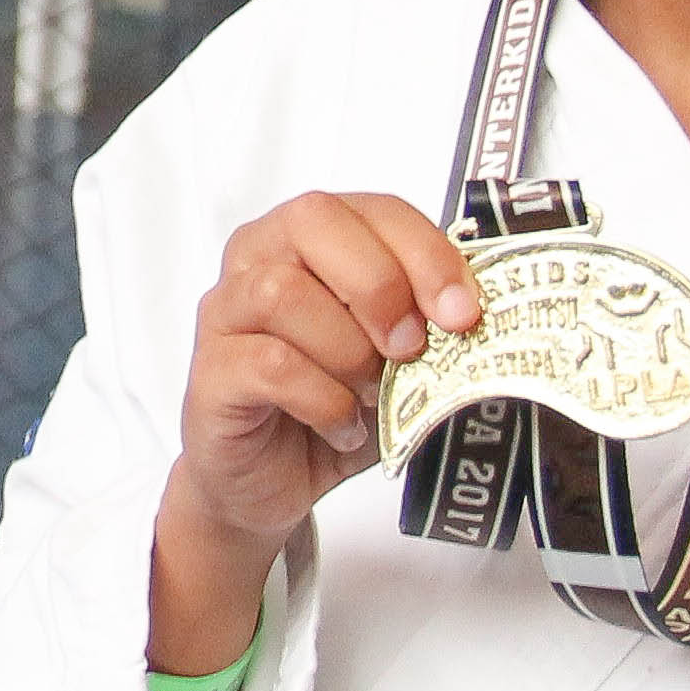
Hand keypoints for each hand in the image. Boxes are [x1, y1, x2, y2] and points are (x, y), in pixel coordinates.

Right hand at [164, 191, 485, 575]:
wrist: (270, 481)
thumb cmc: (332, 405)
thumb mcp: (395, 359)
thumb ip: (426, 325)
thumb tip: (478, 315)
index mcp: (310, 241)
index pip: (371, 209)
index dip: (425, 253)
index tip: (463, 310)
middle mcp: (259, 261)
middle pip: (313, 222)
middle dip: (380, 286)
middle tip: (410, 347)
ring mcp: (226, 314)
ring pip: (282, 293)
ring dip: (347, 350)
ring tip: (370, 393)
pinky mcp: (211, 373)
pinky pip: (269, 363)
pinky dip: (324, 400)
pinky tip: (342, 424)